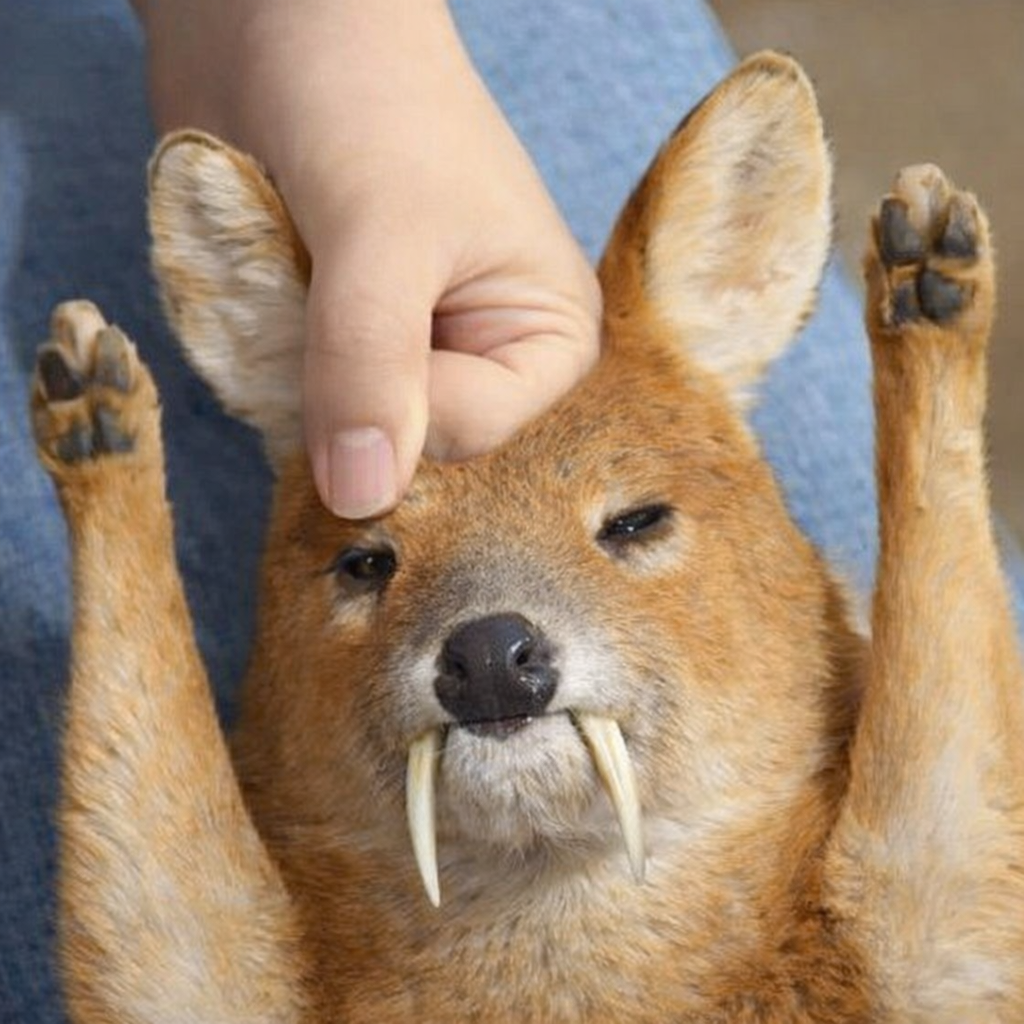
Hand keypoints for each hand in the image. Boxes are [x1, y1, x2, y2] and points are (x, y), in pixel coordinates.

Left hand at [134, 0, 600, 517]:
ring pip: (343, 434)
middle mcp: (487, 363)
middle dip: (341, 396)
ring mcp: (411, 360)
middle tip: (310, 303)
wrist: (276, 22)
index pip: (471, 435)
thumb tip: (361, 499)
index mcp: (547, 340)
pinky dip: (262, 365)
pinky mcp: (344, 351)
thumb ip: (371, 363)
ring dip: (290, 375)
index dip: (398, 399)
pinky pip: (298, 405)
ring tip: (290, 282)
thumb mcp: (381, 231)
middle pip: (408, 450)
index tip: (349, 315)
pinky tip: (266, 298)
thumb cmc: (369, 99)